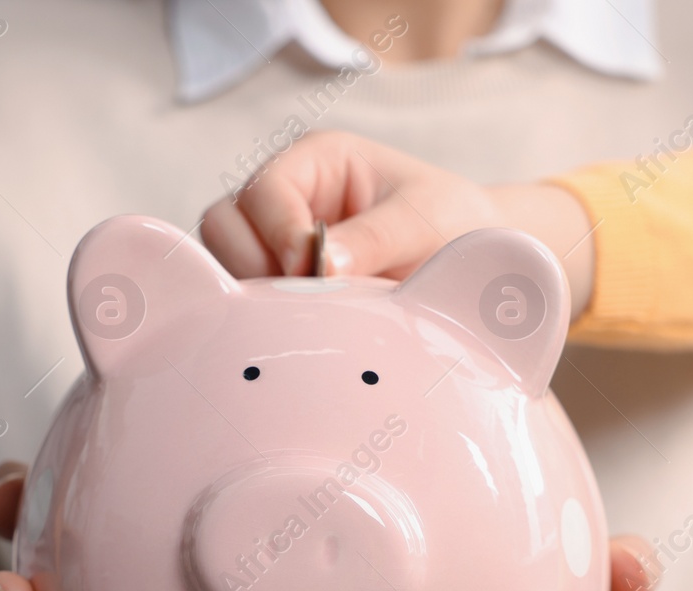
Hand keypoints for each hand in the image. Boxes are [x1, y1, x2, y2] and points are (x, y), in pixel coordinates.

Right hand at [200, 131, 595, 313]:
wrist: (469, 263)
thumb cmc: (451, 223)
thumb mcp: (422, 222)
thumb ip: (373, 238)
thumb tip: (321, 268)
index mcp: (317, 160)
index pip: (264, 190)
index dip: (280, 233)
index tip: (314, 273)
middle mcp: (284, 196)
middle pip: (224, 223)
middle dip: (254, 265)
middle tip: (301, 300)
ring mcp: (272, 242)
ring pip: (224, 263)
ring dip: (254, 294)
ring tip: (304, 316)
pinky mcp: (275, 284)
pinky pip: (243, 299)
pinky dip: (261, 315)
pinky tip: (301, 328)